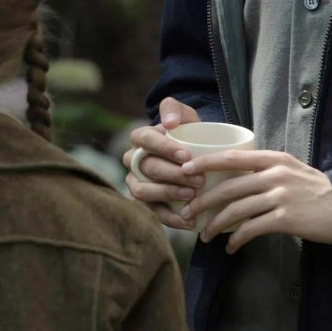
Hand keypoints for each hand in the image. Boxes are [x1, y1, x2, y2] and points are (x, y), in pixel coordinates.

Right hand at [123, 98, 205, 228]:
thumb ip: (174, 109)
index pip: (145, 139)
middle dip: (173, 175)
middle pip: (147, 168)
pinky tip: (189, 220)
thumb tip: (170, 123)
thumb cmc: (187, 133)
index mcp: (139, 137)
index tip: (186, 156)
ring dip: (167, 194)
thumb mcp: (184, 114)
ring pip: (142, 191)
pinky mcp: (145, 203)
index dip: (164, 148)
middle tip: (199, 180)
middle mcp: (132, 160)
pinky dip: (170, 219)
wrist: (193, 154)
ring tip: (191, 196)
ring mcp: (136, 182)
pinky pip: (151, 213)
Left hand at [180, 149, 331, 251]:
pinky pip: (252, 228)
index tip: (184, 170)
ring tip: (204, 235)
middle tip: (186, 212)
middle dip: (203, 200)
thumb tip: (235, 176)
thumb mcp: (292, 169)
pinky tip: (230, 246)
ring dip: (216, 224)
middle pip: (228, 186)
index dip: (205, 163)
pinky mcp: (287, 218)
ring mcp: (280, 196)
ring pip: (236, 209)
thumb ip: (266, 169)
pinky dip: (237, 238)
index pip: (231, 157)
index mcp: (273, 158)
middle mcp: (274, 174)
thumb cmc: (318, 190)